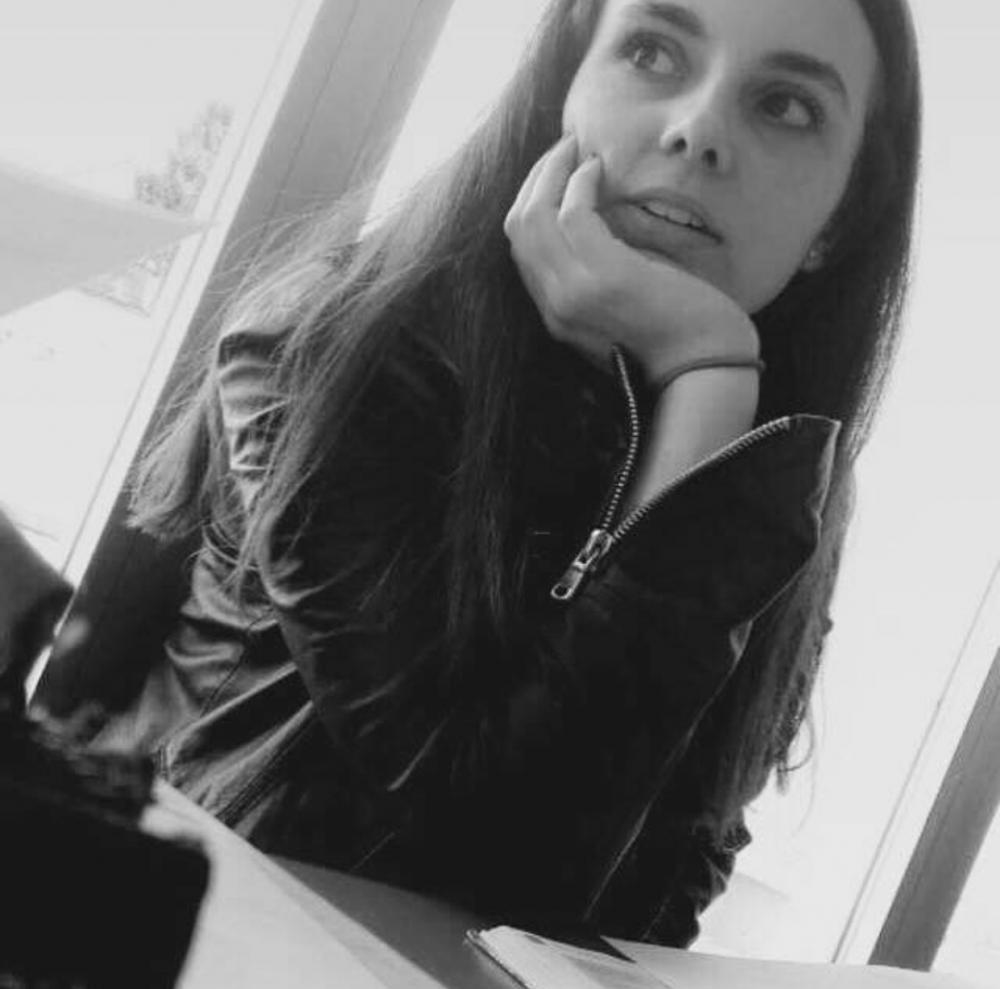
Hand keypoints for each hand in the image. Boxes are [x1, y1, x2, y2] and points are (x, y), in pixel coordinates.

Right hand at [503, 134, 758, 378]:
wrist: (706, 366)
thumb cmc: (675, 334)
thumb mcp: (620, 307)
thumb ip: (596, 276)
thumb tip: (594, 223)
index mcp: (557, 315)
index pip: (521, 250)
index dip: (531, 203)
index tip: (552, 175)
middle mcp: (556, 306)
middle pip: (518, 228)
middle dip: (535, 180)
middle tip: (560, 150)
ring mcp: (575, 293)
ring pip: (535, 215)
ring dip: (553, 171)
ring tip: (575, 148)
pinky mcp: (605, 278)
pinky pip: (573, 214)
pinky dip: (580, 183)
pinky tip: (598, 168)